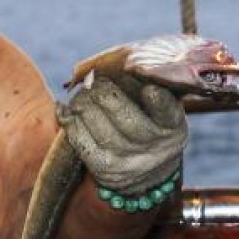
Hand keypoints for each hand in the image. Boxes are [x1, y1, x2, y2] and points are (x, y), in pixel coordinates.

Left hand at [56, 76, 186, 192]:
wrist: (145, 173)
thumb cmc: (148, 123)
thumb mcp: (158, 107)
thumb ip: (143, 85)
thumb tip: (110, 65)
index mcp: (173, 125)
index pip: (167, 111)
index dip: (158, 100)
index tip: (148, 89)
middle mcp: (155, 146)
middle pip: (126, 117)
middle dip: (103, 93)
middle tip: (93, 81)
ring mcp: (130, 161)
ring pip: (100, 128)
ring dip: (83, 104)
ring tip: (80, 94)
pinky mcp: (105, 170)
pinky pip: (82, 142)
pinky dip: (70, 122)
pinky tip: (66, 109)